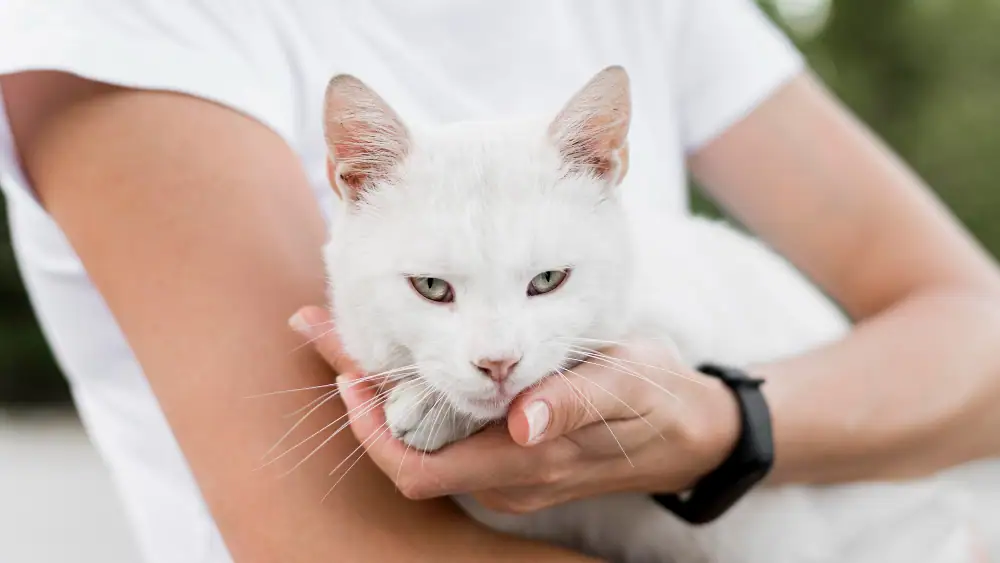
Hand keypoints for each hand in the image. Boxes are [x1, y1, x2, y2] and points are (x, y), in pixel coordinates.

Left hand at [290, 305, 740, 512]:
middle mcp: (503, 480)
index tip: (347, 371)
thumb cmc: (657, 400)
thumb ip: (574, 404)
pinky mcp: (513, 459)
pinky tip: (406, 354)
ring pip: (423, 442)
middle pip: (405, 451)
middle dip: (359, 395)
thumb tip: (523, 422)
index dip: (371, 429)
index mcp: (524, 463)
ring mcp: (506, 474)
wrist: (690, 433)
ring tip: (349, 334)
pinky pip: (447, 436)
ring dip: (382, 392)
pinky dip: (417, 396)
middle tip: (319, 329)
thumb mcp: (625, 387)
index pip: (418, 469)